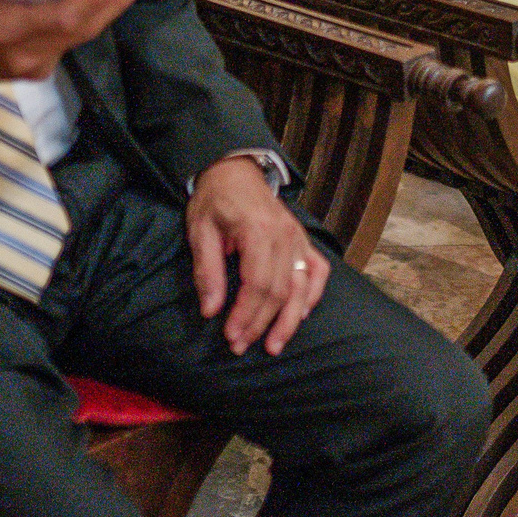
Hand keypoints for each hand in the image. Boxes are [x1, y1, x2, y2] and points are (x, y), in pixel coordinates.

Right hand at [0, 0, 145, 83]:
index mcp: (7, 28)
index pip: (62, 17)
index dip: (93, 1)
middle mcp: (26, 52)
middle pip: (81, 28)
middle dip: (113, 2)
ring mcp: (36, 65)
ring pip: (81, 37)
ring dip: (107, 12)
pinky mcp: (41, 71)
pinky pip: (70, 44)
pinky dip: (87, 24)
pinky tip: (103, 7)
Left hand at [187, 155, 328, 356]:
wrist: (234, 170)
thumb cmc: (215, 199)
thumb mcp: (201, 231)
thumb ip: (208, 271)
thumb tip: (210, 310)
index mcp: (258, 231)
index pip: (258, 283)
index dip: (246, 314)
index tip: (231, 335)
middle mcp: (285, 235)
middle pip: (279, 290)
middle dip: (261, 324)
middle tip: (241, 346)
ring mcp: (298, 237)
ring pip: (301, 286)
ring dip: (289, 320)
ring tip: (275, 345)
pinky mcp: (302, 239)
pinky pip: (317, 270)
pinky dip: (312, 294)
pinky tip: (301, 314)